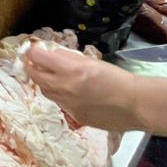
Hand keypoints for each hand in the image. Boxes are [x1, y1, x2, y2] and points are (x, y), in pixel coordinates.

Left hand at [23, 42, 143, 132]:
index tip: (33, 50)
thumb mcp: (92, 61)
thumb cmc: (118, 78)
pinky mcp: (74, 116)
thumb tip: (52, 53)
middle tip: (31, 62)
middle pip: (35, 76)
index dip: (32, 52)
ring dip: (43, 82)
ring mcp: (67, 104)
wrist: (135, 104)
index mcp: (69, 70)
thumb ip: (69, 57)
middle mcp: (64, 87)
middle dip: (31, 67)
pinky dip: (58, 95)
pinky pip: (59, 103)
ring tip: (46, 76)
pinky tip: (65, 91)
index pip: (38, 58)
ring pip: (45, 91)